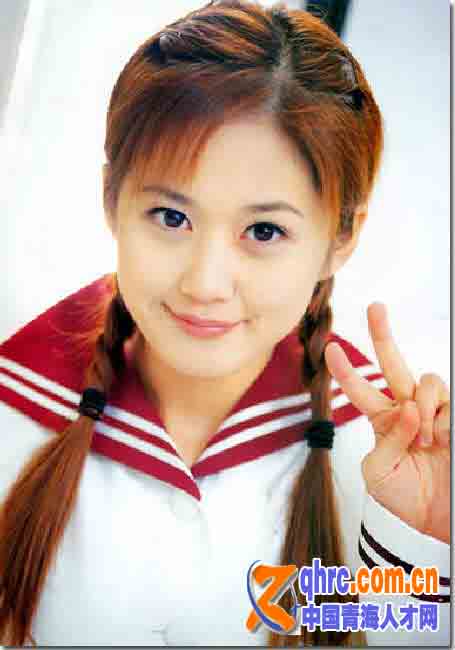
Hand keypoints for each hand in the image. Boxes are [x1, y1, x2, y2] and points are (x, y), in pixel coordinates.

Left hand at [324, 302, 449, 543]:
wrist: (434, 520)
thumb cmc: (401, 498)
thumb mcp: (378, 471)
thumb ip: (387, 437)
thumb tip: (408, 408)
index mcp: (382, 422)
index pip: (360, 389)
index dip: (346, 370)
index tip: (330, 348)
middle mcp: (406, 410)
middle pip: (392, 364)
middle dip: (382, 334)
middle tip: (375, 307)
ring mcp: (431, 411)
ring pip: (423, 382)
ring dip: (422, 408)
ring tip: (425, 441)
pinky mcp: (452, 416)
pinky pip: (444, 399)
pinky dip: (439, 418)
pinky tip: (440, 439)